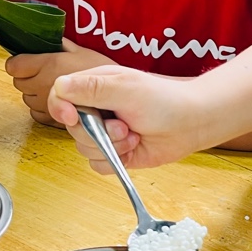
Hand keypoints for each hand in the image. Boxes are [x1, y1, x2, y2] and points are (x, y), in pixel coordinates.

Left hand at [7, 42, 110, 125]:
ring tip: (55, 89)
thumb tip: (45, 35)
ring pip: (27, 100)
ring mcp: (47, 105)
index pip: (14, 66)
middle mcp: (44, 85)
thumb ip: (59, 44)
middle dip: (28, 78)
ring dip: (36, 94)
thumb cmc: (104, 73)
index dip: (19, 63)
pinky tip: (58, 103)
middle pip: (19, 83)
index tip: (26, 62)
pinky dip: (44, 110)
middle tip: (45, 74)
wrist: (120, 98)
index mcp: (49, 65)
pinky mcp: (54, 121)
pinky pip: (37, 115)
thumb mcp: (81, 50)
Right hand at [49, 66, 208, 171]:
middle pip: (71, 127)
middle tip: (123, 125)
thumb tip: (59, 87)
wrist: (192, 123)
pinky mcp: (115, 152)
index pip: (60, 95)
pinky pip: (98, 165)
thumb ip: (91, 88)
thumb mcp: (126, 88)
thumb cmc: (164, 100)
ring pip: (84, 149)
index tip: (73, 117)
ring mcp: (105, 132)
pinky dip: (115, 160)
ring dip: (111, 146)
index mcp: (95, 86)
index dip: (61, 108)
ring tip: (134, 135)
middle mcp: (97, 108)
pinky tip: (134, 147)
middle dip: (98, 132)